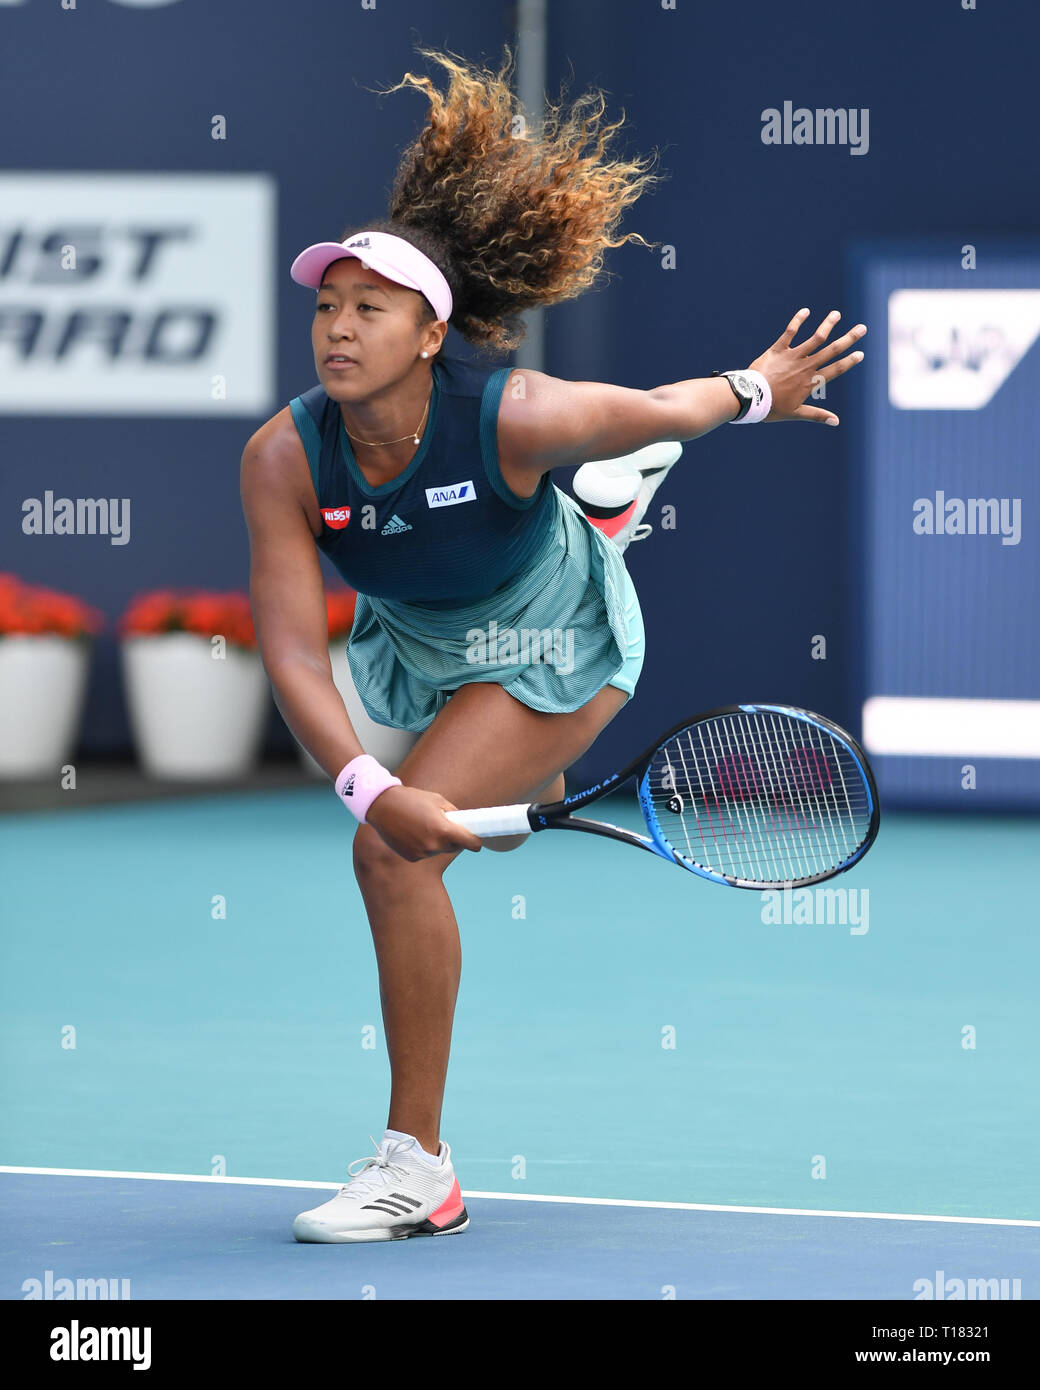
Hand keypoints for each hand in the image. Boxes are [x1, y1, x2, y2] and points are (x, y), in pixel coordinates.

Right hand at [364, 784, 482, 861]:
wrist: (382, 805)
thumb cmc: (412, 799)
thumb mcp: (438, 800)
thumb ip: (455, 814)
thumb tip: (466, 823)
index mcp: (443, 830)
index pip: (471, 843)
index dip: (475, 841)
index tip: (476, 839)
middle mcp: (434, 845)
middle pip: (455, 847)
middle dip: (454, 838)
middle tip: (444, 824)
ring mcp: (422, 853)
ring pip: (439, 850)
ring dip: (437, 841)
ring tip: (422, 824)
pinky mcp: (412, 857)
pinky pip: (425, 853)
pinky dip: (423, 845)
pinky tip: (412, 832)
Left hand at [748, 307, 865, 424]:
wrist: (750, 398)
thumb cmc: (772, 407)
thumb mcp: (796, 413)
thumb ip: (817, 415)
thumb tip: (836, 422)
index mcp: (811, 382)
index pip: (835, 369)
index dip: (849, 362)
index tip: (860, 354)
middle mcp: (806, 366)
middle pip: (831, 350)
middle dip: (848, 339)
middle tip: (862, 328)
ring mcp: (793, 356)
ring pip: (815, 338)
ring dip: (827, 325)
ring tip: (836, 314)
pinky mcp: (778, 349)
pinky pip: (790, 332)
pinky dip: (797, 321)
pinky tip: (806, 311)